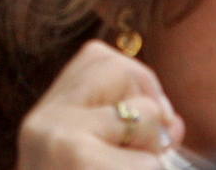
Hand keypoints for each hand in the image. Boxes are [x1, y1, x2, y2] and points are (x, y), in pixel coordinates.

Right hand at [16, 40, 184, 168]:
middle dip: (150, 107)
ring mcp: (61, 138)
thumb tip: (172, 120)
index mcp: (44, 118)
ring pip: (145, 113)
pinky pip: (151, 161)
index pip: (96, 56)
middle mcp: (46, 121)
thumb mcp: (96, 161)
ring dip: (153, 154)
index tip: (146, 125)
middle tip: (149, 152)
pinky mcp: (81, 160)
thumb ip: (126, 134)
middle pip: (123, 68)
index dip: (135, 82)